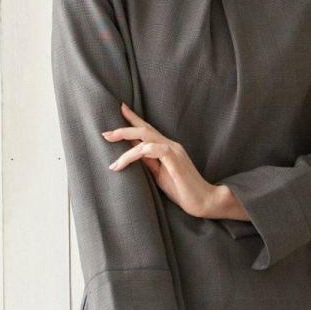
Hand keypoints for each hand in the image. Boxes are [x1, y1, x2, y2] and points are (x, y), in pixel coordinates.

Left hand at [102, 101, 220, 218]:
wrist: (205, 201)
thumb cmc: (183, 190)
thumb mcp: (160, 175)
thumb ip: (149, 163)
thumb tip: (133, 154)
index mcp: (168, 148)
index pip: (148, 130)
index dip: (134, 118)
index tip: (120, 108)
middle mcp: (171, 145)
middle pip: (144, 129)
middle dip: (123, 129)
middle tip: (105, 133)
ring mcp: (174, 151)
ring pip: (145, 138)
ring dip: (125, 145)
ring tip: (112, 161)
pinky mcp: (174, 160)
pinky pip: (150, 151)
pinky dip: (134, 155)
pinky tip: (123, 164)